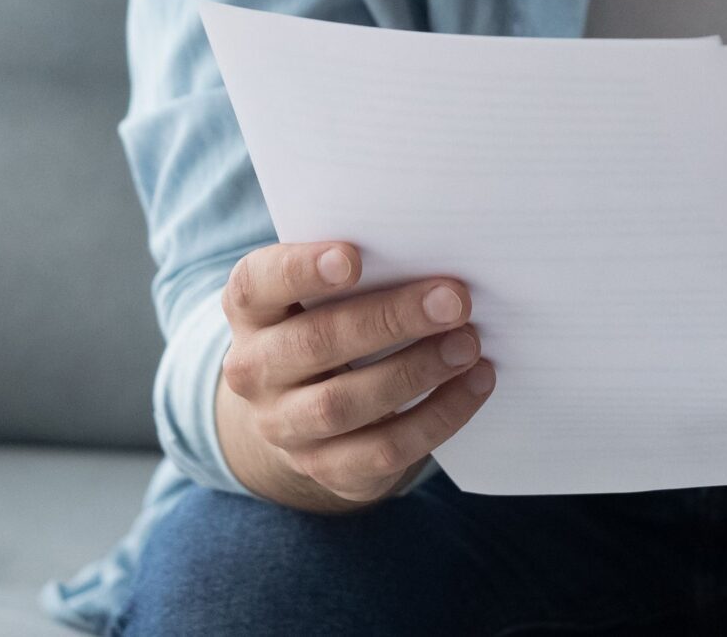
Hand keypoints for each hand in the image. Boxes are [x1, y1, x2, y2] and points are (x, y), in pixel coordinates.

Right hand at [213, 241, 494, 512]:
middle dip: (390, 319)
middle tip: (454, 300)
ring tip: (469, 344)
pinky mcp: (327, 468)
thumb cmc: (333, 321)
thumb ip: (367, 270)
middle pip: (314, 343)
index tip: (353, 257)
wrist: (306, 410)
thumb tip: (439, 259)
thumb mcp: (328, 293)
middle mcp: (254, 371)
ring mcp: (284, 427)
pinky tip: (476, 383)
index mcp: (251, 310)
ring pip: (344, 404)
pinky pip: (383, 451)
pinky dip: (437, 417)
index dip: (301, 269)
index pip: (257, 283)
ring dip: (416, 372)